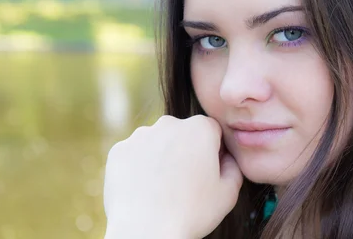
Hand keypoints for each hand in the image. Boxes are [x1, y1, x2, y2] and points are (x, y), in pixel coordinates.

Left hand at [103, 115, 242, 238]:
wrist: (145, 232)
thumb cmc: (192, 213)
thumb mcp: (229, 193)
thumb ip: (234, 166)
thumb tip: (225, 157)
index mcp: (200, 128)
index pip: (213, 131)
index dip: (214, 152)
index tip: (208, 174)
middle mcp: (169, 123)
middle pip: (184, 133)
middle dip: (186, 151)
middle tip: (185, 183)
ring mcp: (140, 135)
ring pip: (158, 142)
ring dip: (162, 157)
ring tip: (163, 189)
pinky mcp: (119, 150)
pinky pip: (135, 154)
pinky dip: (140, 167)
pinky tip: (145, 189)